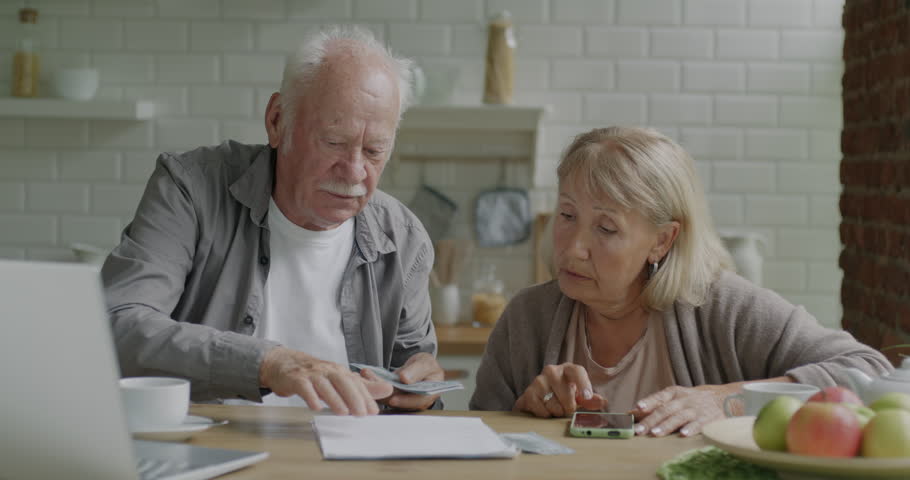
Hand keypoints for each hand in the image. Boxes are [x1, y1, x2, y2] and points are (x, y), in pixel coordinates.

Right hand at [259, 346, 392, 415]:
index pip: (355, 383)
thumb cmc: (314, 374)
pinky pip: (304, 387)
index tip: (374, 411)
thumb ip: (362, 386)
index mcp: (339, 371)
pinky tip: (316, 407)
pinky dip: (310, 396)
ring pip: (325, 385)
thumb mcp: (339, 379)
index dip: (366, 397)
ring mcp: (311, 374)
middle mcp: (327, 370)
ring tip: (343, 413)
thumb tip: (387, 389)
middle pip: (343, 382)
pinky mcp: (296, 379)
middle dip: (354, 398)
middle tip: (362, 414)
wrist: (284, 363)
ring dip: (334, 399)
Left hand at [370, 352, 444, 410]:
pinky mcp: (392, 397)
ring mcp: (402, 401)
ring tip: (365, 374)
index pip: (418, 401)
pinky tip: (365, 375)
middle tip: (370, 381)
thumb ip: (417, 370)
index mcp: (428, 395)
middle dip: (383, 393)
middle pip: (399, 401)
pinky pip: (382, 393)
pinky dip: (374, 384)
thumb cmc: (427, 366)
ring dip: (375, 387)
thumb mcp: (425, 363)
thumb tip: (405, 379)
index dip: (405, 401)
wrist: (419, 368)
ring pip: (387, 397)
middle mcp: (414, 402)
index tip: (393, 399)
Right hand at [513, 363, 605, 417]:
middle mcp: (551, 371)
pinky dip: (545, 414)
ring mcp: (538, 381)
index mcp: (568, 369)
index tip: (587, 397)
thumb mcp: (580, 393)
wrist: (542, 392)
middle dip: (569, 407)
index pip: (577, 372)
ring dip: (557, 412)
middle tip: (567, 406)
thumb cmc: (565, 391)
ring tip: (555, 406)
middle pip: (567, 398)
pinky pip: (542, 411)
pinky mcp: (528, 393)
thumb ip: (591, 399)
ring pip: (554, 407)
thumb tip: (602, 402)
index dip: (583, 384)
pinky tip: (545, 408)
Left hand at [629, 384, 735, 436]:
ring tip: (655, 433)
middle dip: (651, 420)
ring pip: (679, 416)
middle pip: (665, 409)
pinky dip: (691, 428)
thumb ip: (655, 405)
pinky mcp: (708, 419)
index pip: (659, 396)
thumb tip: (630, 413)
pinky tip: (683, 434)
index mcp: (674, 393)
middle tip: (639, 430)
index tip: (637, 408)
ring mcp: (695, 409)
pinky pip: (699, 423)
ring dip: (667, 425)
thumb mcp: (675, 398)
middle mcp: (684, 400)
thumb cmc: (691, 400)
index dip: (648, 402)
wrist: (722, 398)